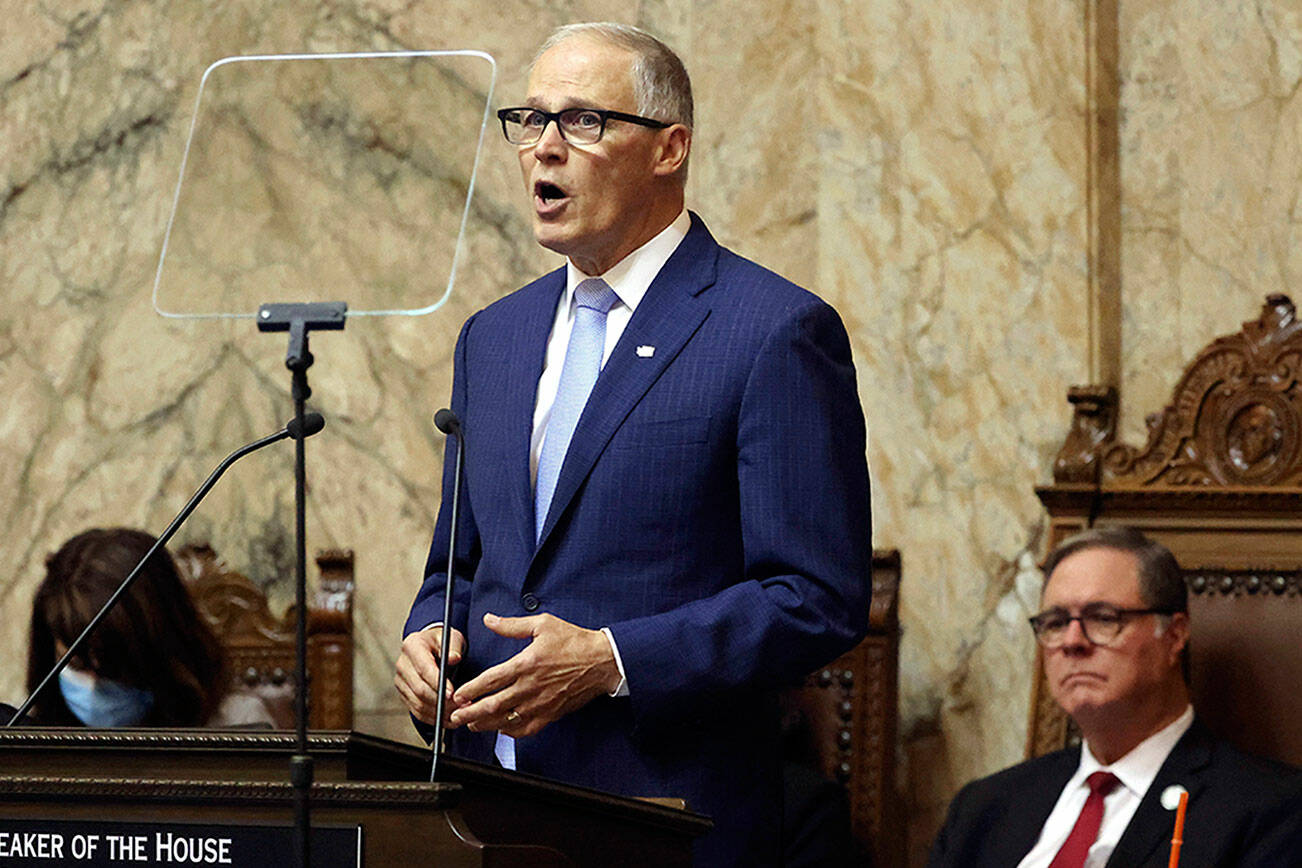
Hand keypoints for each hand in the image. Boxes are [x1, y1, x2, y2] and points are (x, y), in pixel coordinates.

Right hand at [394, 626, 465, 725]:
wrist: (431, 647)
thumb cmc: (444, 642)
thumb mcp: (452, 638)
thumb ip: (454, 647)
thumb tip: (454, 658)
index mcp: (412, 646)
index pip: (424, 669)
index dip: (438, 683)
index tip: (452, 693)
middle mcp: (402, 664)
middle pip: (419, 689)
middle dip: (441, 701)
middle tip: (460, 706)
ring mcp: (400, 681)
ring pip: (418, 703)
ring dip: (439, 712)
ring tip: (458, 714)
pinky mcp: (404, 694)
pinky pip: (417, 711)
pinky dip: (433, 718)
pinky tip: (448, 719)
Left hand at [448, 612, 619, 737]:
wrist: (602, 661)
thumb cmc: (574, 641)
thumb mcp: (542, 624)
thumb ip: (512, 625)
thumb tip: (489, 620)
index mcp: (526, 664)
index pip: (491, 680)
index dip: (471, 689)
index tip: (458, 694)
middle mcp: (531, 687)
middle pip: (493, 705)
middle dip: (471, 712)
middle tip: (455, 716)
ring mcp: (541, 704)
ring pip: (506, 721)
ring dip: (486, 724)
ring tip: (472, 724)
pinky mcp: (551, 714)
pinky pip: (526, 729)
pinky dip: (510, 732)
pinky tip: (501, 729)